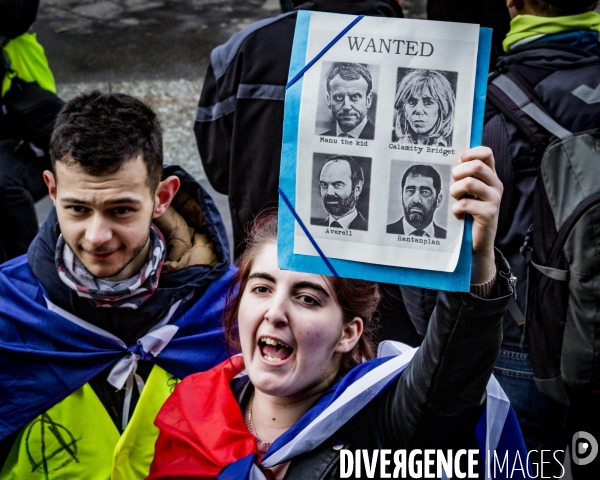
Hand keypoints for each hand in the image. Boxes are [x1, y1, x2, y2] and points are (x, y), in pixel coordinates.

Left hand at [450, 147, 502, 283]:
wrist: (476, 242)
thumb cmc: (468, 213)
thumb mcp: (466, 191)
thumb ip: (464, 175)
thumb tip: (456, 160)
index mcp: (490, 176)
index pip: (486, 153)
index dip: (471, 153)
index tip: (459, 162)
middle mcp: (495, 185)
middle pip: (476, 165)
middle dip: (458, 173)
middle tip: (453, 185)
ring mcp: (494, 199)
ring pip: (469, 183)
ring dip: (455, 191)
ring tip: (455, 200)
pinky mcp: (489, 213)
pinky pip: (465, 203)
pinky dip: (456, 209)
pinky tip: (458, 215)